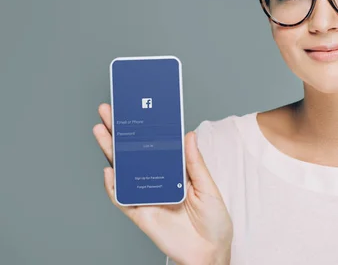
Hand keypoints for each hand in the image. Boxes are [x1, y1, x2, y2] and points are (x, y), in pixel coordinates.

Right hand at [93, 103, 232, 264]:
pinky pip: (123, 199)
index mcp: (175, 172)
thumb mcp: (208, 187)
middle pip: (134, 154)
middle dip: (120, 133)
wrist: (210, 253)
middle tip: (107, 112)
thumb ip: (194, 163)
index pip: (155, 146)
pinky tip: (109, 170)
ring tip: (101, 132)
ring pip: (124, 171)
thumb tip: (188, 135)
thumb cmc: (214, 221)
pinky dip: (114, 186)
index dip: (144, 129)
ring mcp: (147, 196)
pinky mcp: (141, 214)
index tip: (136, 109)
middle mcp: (158, 181)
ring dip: (112, 152)